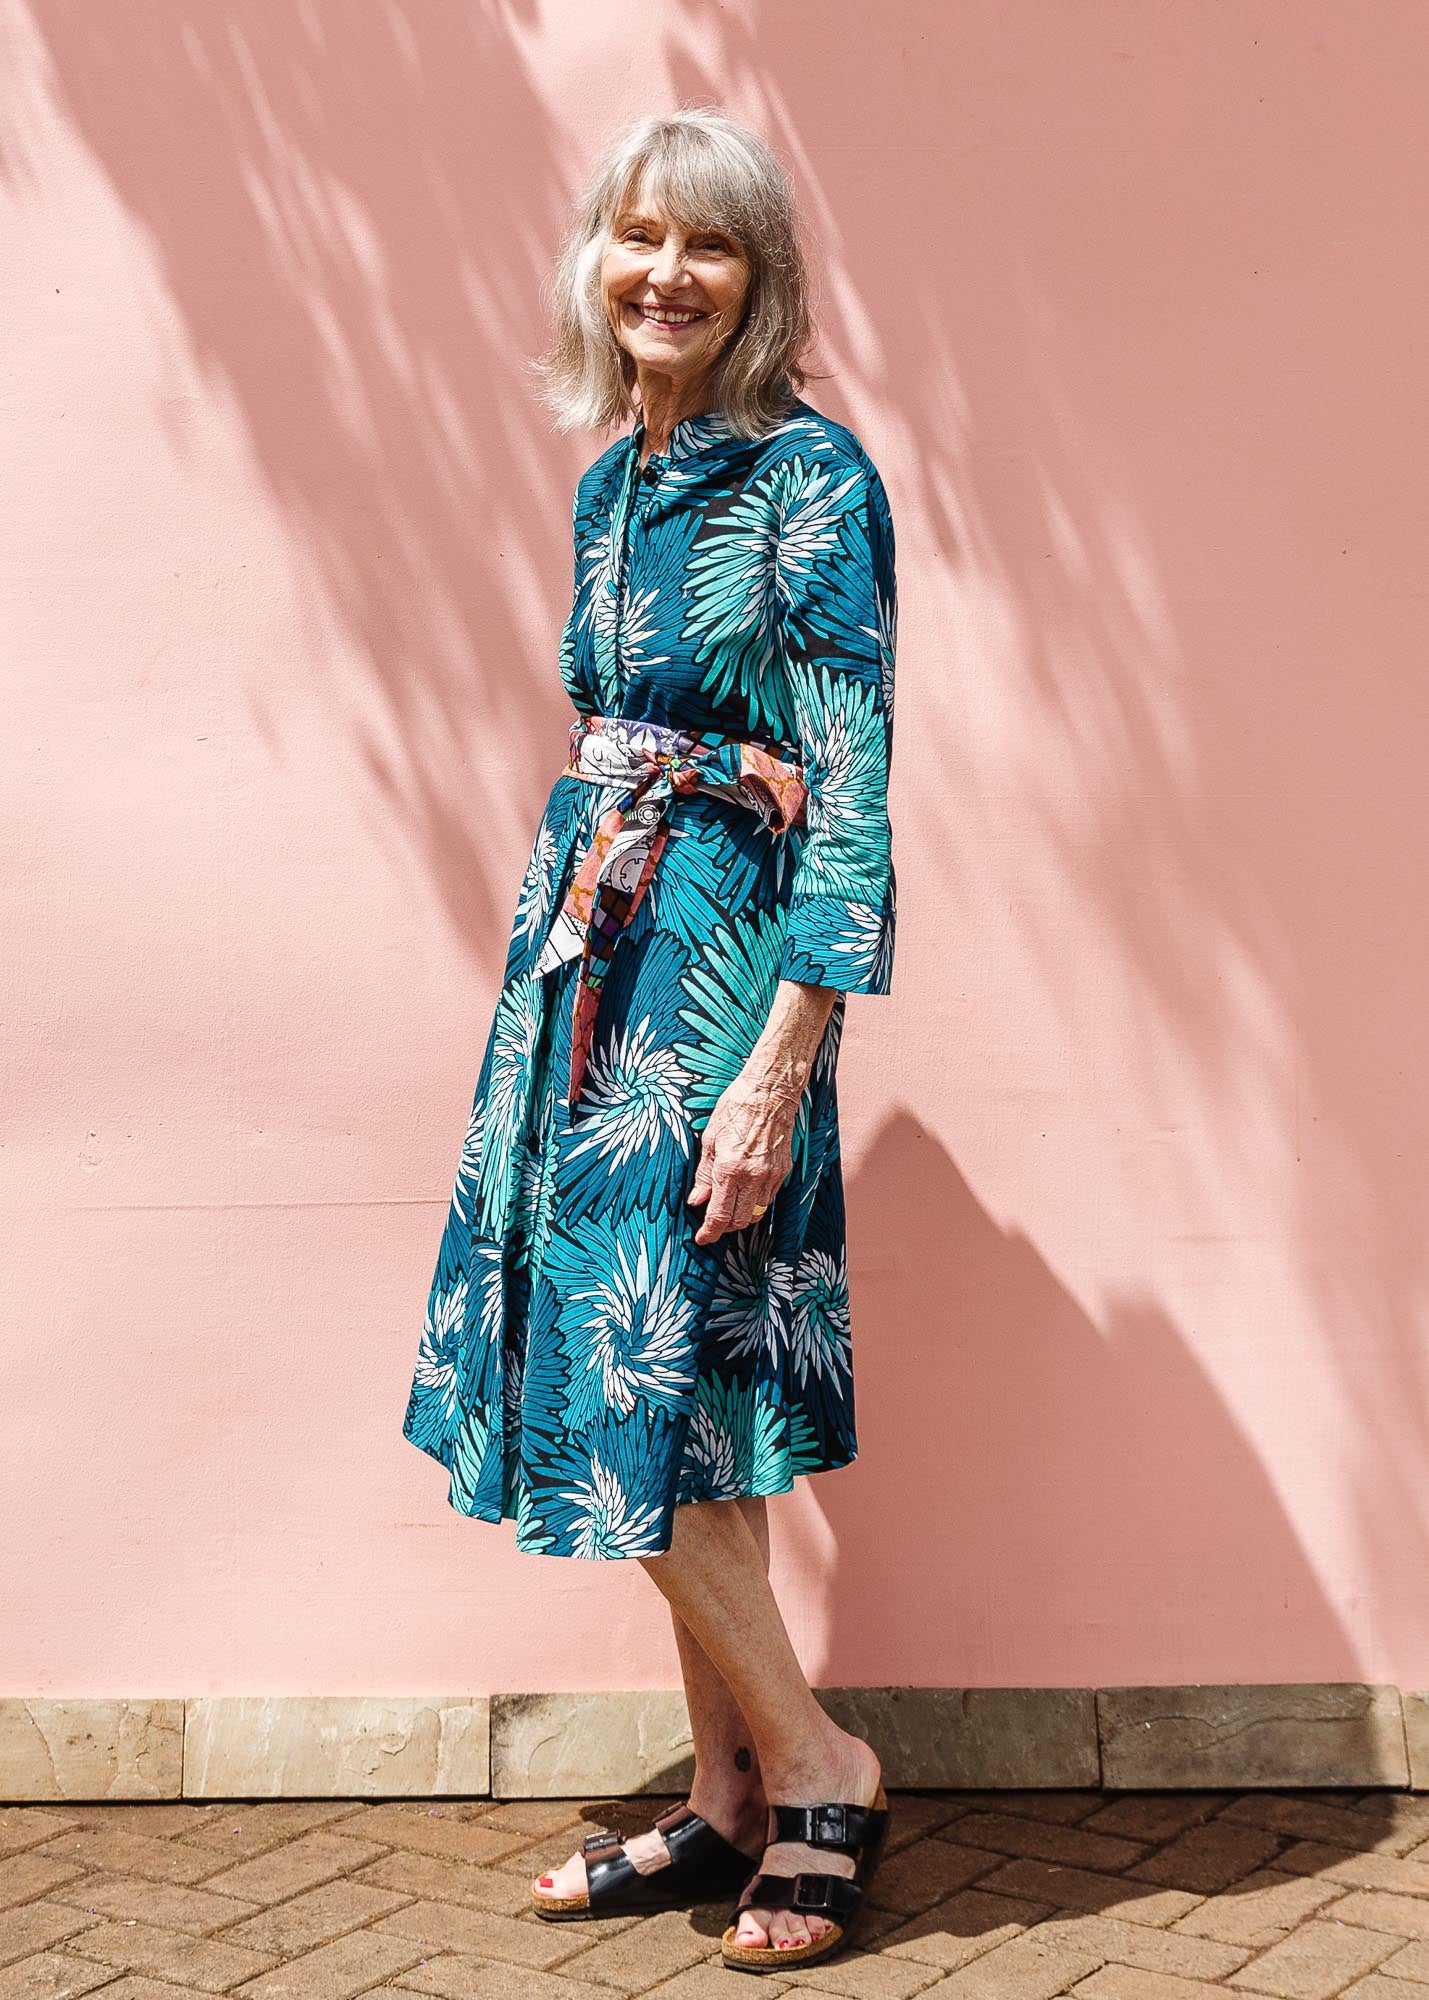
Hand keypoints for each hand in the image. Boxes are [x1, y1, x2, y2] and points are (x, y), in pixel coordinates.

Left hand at [686, 1070, 797, 1245]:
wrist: (770, 1092)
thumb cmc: (736, 1108)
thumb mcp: (710, 1139)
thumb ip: (704, 1174)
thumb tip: (696, 1199)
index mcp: (729, 1169)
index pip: (719, 1215)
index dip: (709, 1232)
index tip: (702, 1238)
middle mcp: (752, 1177)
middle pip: (740, 1221)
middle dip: (725, 1226)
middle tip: (713, 1220)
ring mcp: (771, 1175)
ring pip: (757, 1213)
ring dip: (742, 1215)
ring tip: (729, 1204)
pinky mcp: (783, 1170)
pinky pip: (768, 1197)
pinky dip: (756, 1201)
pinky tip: (746, 1189)